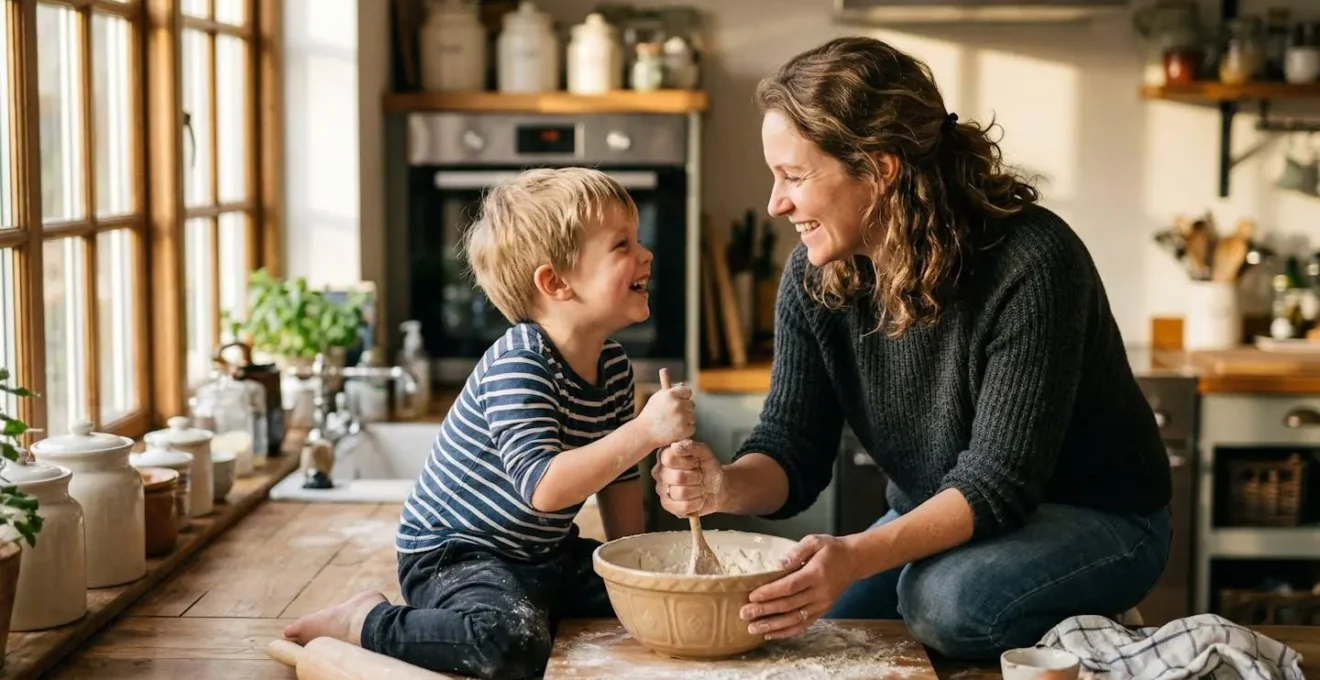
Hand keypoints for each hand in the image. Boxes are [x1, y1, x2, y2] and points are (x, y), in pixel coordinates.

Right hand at [634, 383, 693, 448]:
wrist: (643, 433)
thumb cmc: (650, 415)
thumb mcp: (657, 398)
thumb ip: (671, 391)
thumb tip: (684, 385)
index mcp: (670, 394)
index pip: (687, 391)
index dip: (684, 397)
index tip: (681, 401)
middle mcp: (677, 404)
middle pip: (691, 405)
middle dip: (685, 410)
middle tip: (674, 416)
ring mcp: (682, 418)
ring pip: (692, 417)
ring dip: (685, 421)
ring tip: (672, 424)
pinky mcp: (684, 430)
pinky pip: (692, 428)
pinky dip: (685, 431)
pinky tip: (674, 431)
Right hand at [651, 441, 723, 516]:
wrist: (717, 487)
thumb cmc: (708, 468)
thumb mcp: (704, 453)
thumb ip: (692, 446)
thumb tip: (675, 446)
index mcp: (664, 455)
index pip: (669, 458)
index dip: (688, 462)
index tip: (696, 462)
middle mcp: (659, 472)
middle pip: (678, 477)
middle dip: (696, 478)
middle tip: (700, 476)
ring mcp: (661, 489)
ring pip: (681, 493)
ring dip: (698, 491)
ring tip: (700, 487)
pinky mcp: (667, 505)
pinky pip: (683, 507)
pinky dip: (696, 503)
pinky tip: (697, 499)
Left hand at [739, 534, 860, 639]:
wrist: (854, 561)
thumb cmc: (831, 549)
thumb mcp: (815, 541)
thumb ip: (797, 551)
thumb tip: (778, 564)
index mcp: (816, 574)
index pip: (790, 586)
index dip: (770, 592)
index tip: (752, 596)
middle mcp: (819, 593)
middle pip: (789, 605)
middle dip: (765, 611)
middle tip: (744, 614)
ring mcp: (822, 605)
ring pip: (795, 619)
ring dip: (773, 626)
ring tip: (753, 628)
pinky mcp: (822, 611)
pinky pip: (803, 625)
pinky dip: (786, 631)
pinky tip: (771, 634)